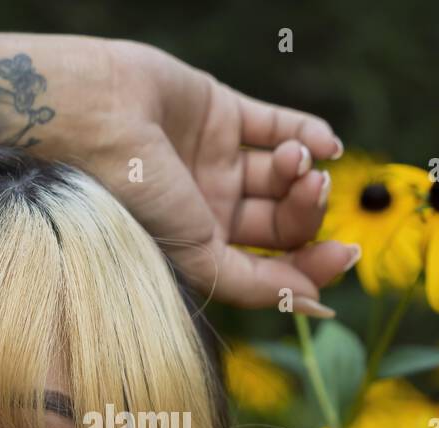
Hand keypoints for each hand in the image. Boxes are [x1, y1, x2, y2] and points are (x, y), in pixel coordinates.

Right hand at [61, 39, 355, 312]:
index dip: (311, 268)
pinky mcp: (219, 112)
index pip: (269, 270)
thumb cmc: (130, 194)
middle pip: (282, 225)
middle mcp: (209, 210)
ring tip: (294, 159)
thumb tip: (318, 305)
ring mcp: (215, 161)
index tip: (345, 255)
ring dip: (303, 171)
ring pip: (283, 176)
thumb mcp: (195, 256)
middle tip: (314, 190)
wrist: (93, 117)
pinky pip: (277, 125)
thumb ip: (256, 284)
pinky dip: (309, 132)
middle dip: (309, 213)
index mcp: (199, 252)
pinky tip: (324, 141)